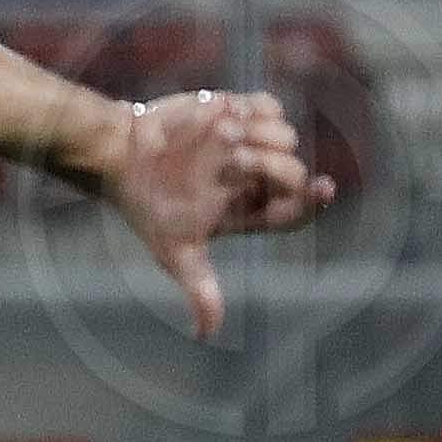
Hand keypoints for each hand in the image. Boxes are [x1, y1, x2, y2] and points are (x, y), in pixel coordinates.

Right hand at [107, 89, 334, 337]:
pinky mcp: (238, 112)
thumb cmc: (145, 206)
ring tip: (221, 140)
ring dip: (260, 136)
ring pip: (286, 136)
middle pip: (293, 172)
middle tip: (232, 161)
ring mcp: (249, 143)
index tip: (323, 187)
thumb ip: (200, 289)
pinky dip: (258, 110)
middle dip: (269, 166)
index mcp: (248, 212)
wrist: (119, 154)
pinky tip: (229, 119)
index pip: (297, 211)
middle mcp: (255, 180)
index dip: (314, 201)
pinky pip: (270, 106)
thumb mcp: (174, 251)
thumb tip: (206, 336)